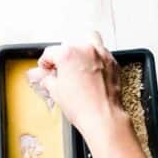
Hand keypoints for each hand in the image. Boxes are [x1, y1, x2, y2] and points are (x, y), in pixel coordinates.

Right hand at [27, 34, 126, 149]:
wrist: (102, 116)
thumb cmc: (82, 106)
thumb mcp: (56, 93)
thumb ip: (48, 80)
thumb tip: (47, 78)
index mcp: (68, 54)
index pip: (50, 52)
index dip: (44, 62)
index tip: (46, 68)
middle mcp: (86, 50)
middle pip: (70, 44)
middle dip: (63, 56)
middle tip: (60, 69)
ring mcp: (102, 54)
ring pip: (90, 40)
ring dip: (81, 50)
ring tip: (77, 64)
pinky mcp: (112, 62)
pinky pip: (102, 54)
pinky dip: (95, 59)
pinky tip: (90, 72)